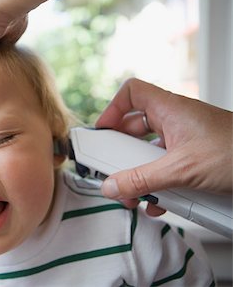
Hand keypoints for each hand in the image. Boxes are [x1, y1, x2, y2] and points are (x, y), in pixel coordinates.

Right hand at [96, 78, 232, 214]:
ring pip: (150, 151)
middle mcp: (176, 121)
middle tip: (113, 170)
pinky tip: (158, 202)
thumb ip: (142, 180)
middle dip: (122, 152)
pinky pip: (166, 166)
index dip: (113, 108)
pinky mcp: (194, 158)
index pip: (132, 93)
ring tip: (135, 192)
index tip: (102, 133)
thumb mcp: (182, 170)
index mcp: (171, 109)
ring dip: (139, 173)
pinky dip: (158, 183)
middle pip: (135, 127)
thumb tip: (112, 186)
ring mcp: (185, 140)